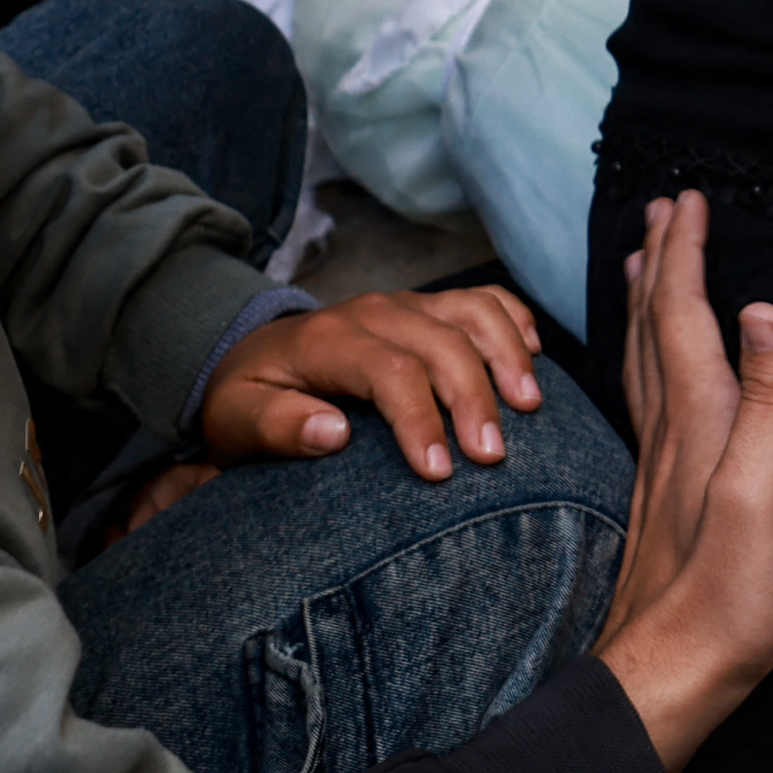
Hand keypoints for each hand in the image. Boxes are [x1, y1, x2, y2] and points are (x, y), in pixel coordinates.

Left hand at [195, 284, 542, 482]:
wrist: (252, 354)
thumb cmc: (249, 398)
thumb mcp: (237, 420)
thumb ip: (278, 426)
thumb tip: (334, 434)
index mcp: (328, 340)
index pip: (390, 372)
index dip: (421, 420)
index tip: (439, 473)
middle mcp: (374, 312)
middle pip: (443, 344)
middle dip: (474, 400)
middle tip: (493, 457)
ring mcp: (407, 305)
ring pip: (473, 312)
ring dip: (508, 356)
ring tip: (530, 407)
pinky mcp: (429, 308)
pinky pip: (484, 300)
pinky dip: (515, 320)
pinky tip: (535, 356)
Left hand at [596, 194, 772, 770]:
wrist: (670, 678)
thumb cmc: (727, 599)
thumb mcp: (763, 497)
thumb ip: (770, 403)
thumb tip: (767, 311)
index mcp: (698, 422)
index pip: (683, 316)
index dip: (686, 254)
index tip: (689, 198)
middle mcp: (671, 434)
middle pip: (654, 328)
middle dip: (661, 262)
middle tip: (663, 208)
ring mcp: (662, 466)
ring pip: (644, 362)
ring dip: (646, 305)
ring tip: (644, 265)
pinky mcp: (665, 497)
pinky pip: (648, 399)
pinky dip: (647, 358)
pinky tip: (652, 370)